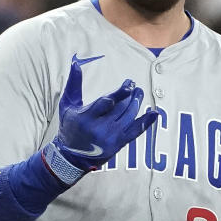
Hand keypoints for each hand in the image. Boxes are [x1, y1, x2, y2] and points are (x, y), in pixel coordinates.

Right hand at [50, 57, 157, 174]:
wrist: (71, 157)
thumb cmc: (69, 126)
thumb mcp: (67, 105)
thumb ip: (74, 84)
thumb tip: (76, 63)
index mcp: (86, 117)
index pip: (106, 103)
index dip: (119, 94)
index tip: (129, 85)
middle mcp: (100, 129)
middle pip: (120, 109)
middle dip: (129, 96)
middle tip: (134, 85)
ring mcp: (111, 138)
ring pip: (129, 117)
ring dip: (136, 103)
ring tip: (138, 93)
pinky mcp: (118, 144)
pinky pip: (135, 132)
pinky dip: (146, 122)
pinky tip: (153, 113)